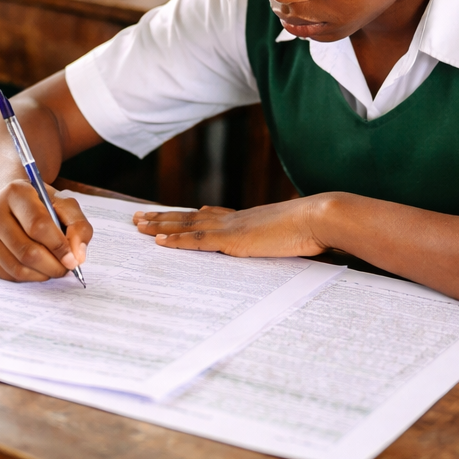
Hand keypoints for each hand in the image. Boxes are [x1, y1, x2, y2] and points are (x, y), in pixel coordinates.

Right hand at [0, 178, 91, 280]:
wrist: (5, 198)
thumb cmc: (38, 203)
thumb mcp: (62, 204)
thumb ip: (77, 226)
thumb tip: (76, 257)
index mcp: (16, 192)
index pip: (39, 226)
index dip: (59, 247)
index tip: (73, 260)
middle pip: (27, 251)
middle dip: (52, 265)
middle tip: (65, 268)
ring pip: (16, 267)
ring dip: (41, 274)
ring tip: (53, 268)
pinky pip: (5, 274)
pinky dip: (26, 277)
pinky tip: (36, 269)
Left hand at [132, 198, 330, 257]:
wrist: (319, 219)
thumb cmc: (313, 228)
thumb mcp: (292, 235)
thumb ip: (280, 239)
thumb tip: (285, 245)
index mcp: (247, 219)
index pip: (210, 215)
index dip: (188, 216)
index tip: (171, 214)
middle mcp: (234, 219)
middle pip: (190, 217)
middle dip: (163, 217)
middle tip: (139, 217)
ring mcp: (231, 228)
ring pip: (186, 225)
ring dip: (160, 225)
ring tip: (138, 225)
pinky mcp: (232, 240)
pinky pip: (197, 241)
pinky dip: (176, 240)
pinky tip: (159, 242)